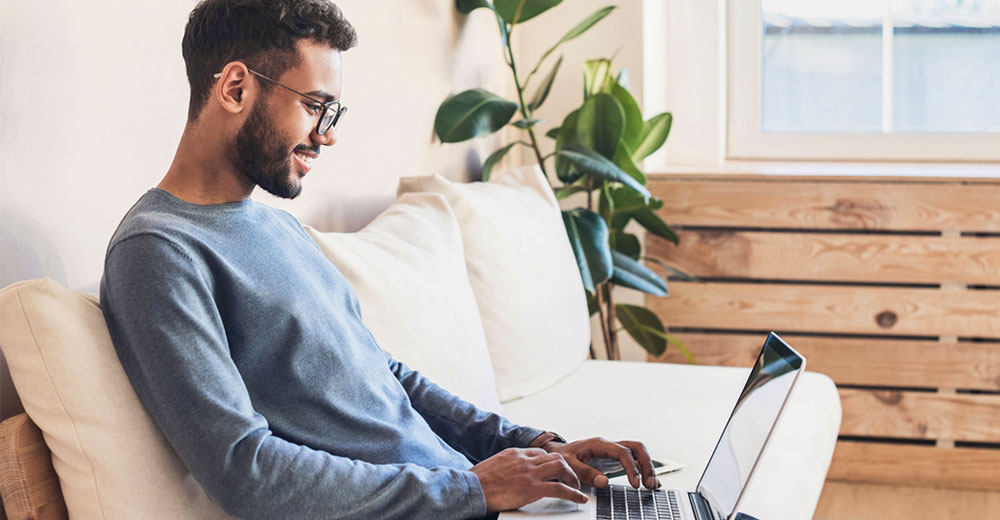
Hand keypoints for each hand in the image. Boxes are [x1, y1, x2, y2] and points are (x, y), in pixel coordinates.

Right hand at [471, 447, 588, 511]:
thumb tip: (506, 475)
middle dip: (566, 468)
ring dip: (572, 478)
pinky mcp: (532, 488)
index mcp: (514, 453)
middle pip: (555, 457)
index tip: (555, 470)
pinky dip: (573, 494)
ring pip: (561, 468)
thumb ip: (504, 468)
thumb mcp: (492, 467)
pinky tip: (579, 499)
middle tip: (570, 478)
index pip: (540, 453)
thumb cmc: (476, 481)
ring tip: (576, 487)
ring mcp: (530, 473)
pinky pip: (560, 489)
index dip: (550, 462)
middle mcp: (525, 460)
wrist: (471, 488)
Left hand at [541, 437, 660, 489]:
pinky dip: (644, 470)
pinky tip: (651, 482)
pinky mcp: (615, 459)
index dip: (631, 467)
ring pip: (638, 453)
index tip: (635, 483)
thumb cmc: (562, 457)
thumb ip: (585, 473)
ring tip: (652, 485)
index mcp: (599, 444)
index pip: (623, 452)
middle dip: (646, 465)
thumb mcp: (568, 465)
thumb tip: (604, 482)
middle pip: (636, 448)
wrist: (557, 453)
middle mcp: (609, 445)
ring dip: (647, 467)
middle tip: (649, 484)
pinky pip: (634, 460)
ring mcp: (614, 451)